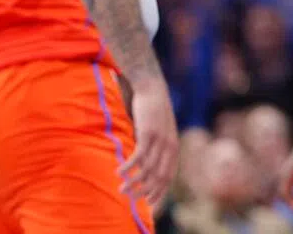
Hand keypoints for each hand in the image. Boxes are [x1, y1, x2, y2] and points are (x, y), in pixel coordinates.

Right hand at [119, 78, 178, 207]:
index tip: (148, 203)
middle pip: (159, 177)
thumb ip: (155, 149)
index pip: (169, 177)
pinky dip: (128, 167)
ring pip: (147, 169)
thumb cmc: (153, 112)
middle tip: (129, 197)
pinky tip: (118, 172)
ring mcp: (160, 140)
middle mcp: (170, 146)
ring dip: (133, 181)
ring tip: (121, 189)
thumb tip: (145, 167)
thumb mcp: (159, 133)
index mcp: (174, 148)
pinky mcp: (148, 133)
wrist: (152, 88)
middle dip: (144, 191)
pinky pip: (138, 156)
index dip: (159, 192)